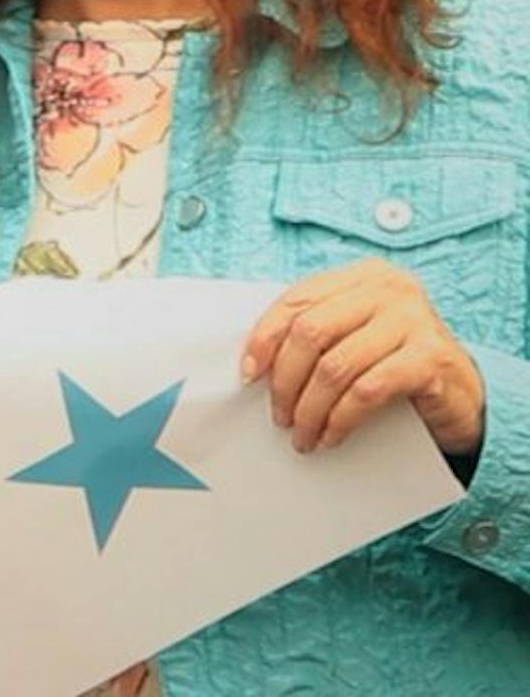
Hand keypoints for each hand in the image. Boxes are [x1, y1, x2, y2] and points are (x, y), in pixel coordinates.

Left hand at [243, 258, 485, 454]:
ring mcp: (414, 320)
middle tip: (278, 415)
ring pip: (335, 366)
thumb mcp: (354, 336)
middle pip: (310, 332)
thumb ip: (316, 333)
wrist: (463, 393)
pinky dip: (340, 419)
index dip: (264, 338)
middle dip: (285, 379)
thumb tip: (252, 362)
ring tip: (302, 434)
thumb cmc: (394, 362)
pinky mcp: (431, 357)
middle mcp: (389, 289)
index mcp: (362, 276)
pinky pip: (367, 391)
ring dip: (310, 409)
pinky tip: (331, 436)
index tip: (248, 373)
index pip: (296, 300)